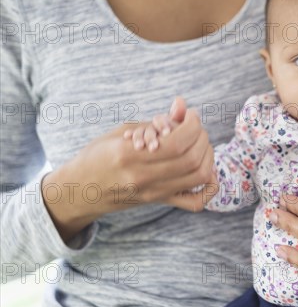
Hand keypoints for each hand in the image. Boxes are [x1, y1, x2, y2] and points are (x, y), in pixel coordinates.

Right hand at [42, 97, 217, 241]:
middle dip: (201, 137)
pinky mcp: (160, 202)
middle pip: (191, 159)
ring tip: (200, 142)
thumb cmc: (98, 155)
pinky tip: (207, 171)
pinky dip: (209, 187)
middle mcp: (142, 177)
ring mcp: (153, 193)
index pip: (177, 142)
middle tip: (195, 127)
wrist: (79, 191)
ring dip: (207, 154)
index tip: (190, 115)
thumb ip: (155, 121)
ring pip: (198, 176)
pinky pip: (195, 202)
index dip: (192, 125)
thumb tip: (182, 105)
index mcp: (128, 155)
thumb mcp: (121, 131)